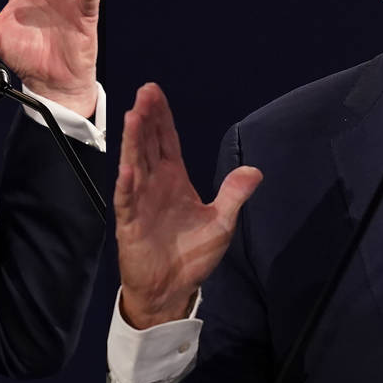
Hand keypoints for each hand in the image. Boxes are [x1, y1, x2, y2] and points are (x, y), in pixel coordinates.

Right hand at [115, 83, 262, 328]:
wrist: (172, 289)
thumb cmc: (191, 255)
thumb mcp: (221, 222)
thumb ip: (234, 194)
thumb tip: (255, 170)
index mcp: (174, 179)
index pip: (166, 141)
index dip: (161, 117)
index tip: (154, 92)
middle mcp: (154, 184)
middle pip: (148, 144)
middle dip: (146, 119)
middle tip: (144, 93)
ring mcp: (140, 202)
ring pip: (135, 165)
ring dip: (133, 142)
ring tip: (133, 116)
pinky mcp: (131, 224)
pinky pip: (128, 202)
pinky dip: (127, 186)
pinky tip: (128, 169)